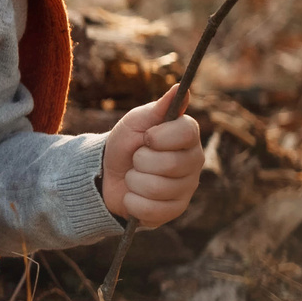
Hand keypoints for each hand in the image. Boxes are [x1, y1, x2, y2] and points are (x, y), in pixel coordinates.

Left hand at [102, 88, 203, 226]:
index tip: (145, 137)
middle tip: (137, 159)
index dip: (159, 136)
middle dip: (141, 161)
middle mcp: (194, 162)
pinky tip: (133, 195)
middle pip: (170, 164)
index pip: (186, 133)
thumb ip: (158, 108)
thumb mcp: (136, 122)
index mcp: (189, 137)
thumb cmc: (126, 144)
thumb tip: (179, 89)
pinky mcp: (173, 211)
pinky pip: (150, 209)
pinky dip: (132, 202)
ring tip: (134, 176)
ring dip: (134, 181)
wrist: (106, 173)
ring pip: (157, 188)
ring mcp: (186, 189)